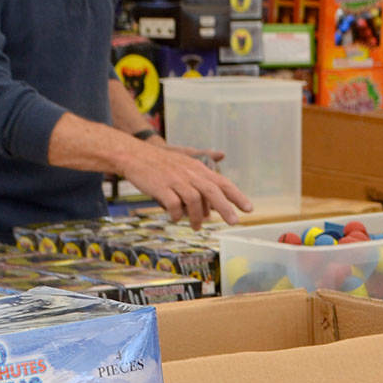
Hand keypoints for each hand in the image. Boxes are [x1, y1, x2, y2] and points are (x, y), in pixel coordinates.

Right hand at [119, 136, 251, 227]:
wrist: (134, 155)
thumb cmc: (161, 165)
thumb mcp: (184, 167)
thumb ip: (199, 183)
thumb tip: (212, 208)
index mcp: (197, 169)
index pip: (222, 182)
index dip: (237, 195)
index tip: (249, 209)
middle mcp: (189, 173)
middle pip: (212, 191)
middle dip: (226, 207)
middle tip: (234, 222)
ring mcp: (175, 179)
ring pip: (194, 200)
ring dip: (197, 217)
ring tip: (197, 226)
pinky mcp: (161, 187)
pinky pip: (174, 205)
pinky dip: (178, 214)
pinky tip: (176, 218)